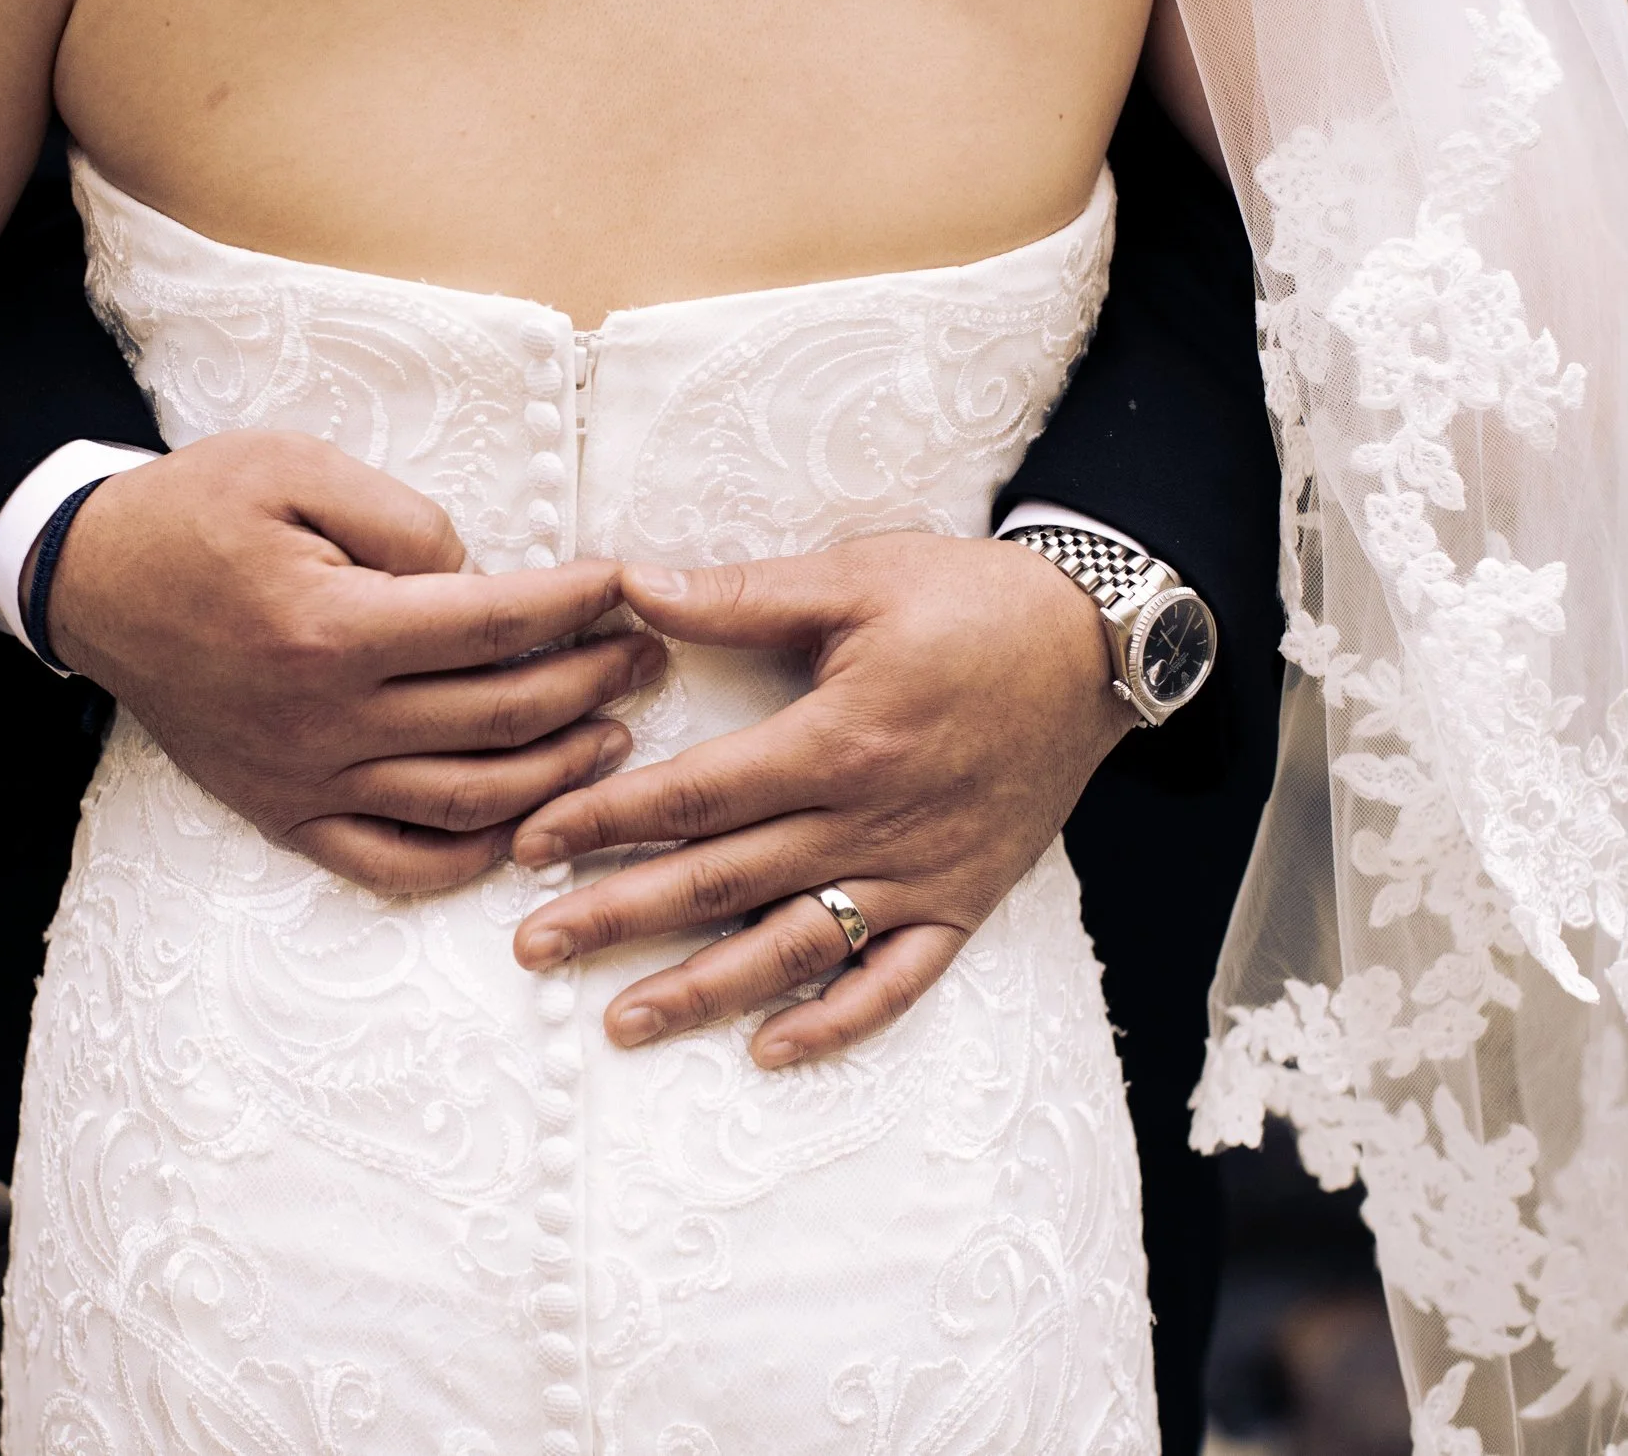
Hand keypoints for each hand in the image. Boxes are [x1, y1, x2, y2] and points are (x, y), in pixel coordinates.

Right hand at [49, 430, 662, 893]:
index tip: (628, 585)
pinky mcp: (285, 815)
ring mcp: (306, 779)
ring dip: (558, 773)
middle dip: (591, 683)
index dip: (577, 604)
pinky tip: (523, 825)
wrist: (90, 583)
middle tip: (644, 656)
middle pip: (499, 715)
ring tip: (613, 735)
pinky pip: (393, 863)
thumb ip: (404, 519)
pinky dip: (468, 857)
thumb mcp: (296, 467)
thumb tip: (485, 578)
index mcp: (333, 626)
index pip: (495, 622)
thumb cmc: (198, 511)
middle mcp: (325, 718)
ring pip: (467, 800)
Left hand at [507, 532, 1134, 1065]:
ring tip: (620, 1020)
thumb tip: (629, 585)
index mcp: (838, 739)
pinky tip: (770, 1050)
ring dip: (702, 990)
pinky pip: (893, 981)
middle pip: (722, 881)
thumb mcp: (855, 578)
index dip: (603, 821)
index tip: (528, 846)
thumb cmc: (972, 600)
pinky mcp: (962, 902)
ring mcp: (919, 873)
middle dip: (618, 917)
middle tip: (534, 948)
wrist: (1099, 644)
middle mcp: (872, 820)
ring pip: (792, 946)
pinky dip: (836, 1023)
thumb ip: (738, 596)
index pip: (693, 794)